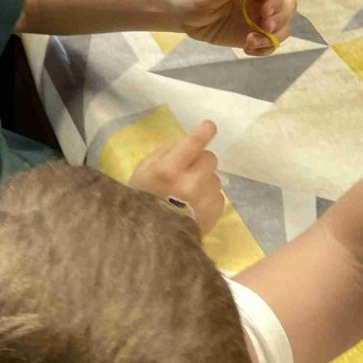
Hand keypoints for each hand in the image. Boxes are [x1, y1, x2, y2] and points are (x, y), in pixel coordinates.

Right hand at [129, 120, 223, 234]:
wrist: (152, 237)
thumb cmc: (144, 197)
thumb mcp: (145, 169)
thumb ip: (167, 152)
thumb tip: (189, 141)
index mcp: (168, 170)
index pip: (192, 144)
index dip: (203, 133)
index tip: (210, 126)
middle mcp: (189, 183)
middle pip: (210, 158)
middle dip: (200, 161)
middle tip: (188, 171)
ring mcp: (204, 200)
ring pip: (215, 177)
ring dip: (205, 180)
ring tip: (188, 193)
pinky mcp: (214, 213)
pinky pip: (218, 194)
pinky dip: (209, 196)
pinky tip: (194, 204)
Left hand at [169, 0, 295, 53]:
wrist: (185, 16)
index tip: (265, 10)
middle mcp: (260, 1)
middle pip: (286, 8)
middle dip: (280, 19)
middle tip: (263, 28)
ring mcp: (258, 19)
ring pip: (282, 28)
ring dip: (272, 38)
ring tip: (249, 42)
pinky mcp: (254, 35)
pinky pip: (270, 44)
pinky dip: (265, 49)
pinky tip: (248, 49)